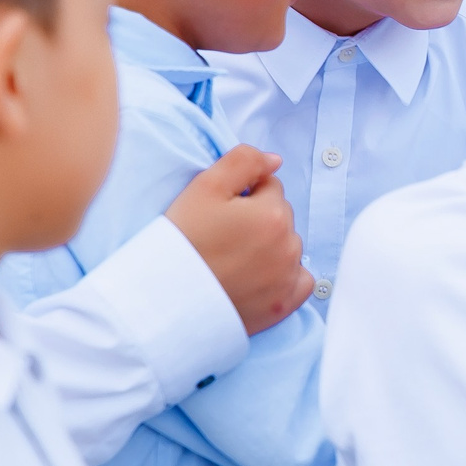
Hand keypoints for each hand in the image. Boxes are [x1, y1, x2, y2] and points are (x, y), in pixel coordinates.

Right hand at [166, 146, 314, 334]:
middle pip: (281, 215)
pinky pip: (301, 281)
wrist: (164, 297)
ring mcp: (288, 278)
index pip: (270, 186)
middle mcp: (289, 246)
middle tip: (224, 236)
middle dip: (259, 218)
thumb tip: (275, 160)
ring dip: (271, 245)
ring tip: (233, 258)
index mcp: (274, 214)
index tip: (221, 212)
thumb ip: (244, 161)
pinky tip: (259, 277)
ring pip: (288, 245)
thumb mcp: (204, 186)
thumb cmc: (183, 239)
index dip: (243, 195)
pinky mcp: (283, 305)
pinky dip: (286, 276)